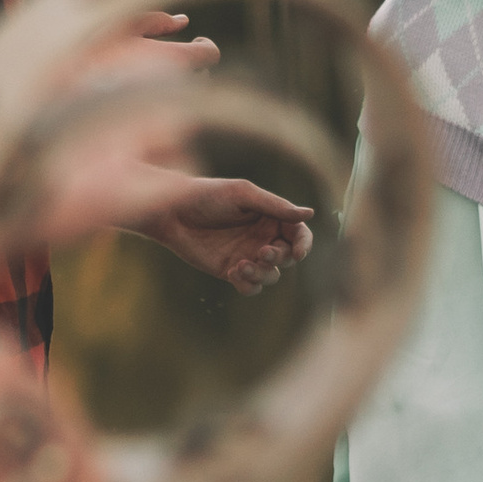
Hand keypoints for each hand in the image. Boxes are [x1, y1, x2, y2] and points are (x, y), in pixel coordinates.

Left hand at [129, 170, 315, 292]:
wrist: (173, 212)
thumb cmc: (207, 195)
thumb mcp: (242, 194)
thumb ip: (275, 206)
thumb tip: (310, 213)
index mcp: (270, 217)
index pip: (298, 234)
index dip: (303, 244)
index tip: (297, 252)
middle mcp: (263, 237)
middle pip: (287, 257)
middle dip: (279, 258)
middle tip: (262, 252)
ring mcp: (248, 256)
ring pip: (271, 276)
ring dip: (263, 274)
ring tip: (242, 265)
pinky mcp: (231, 271)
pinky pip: (251, 286)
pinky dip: (248, 284)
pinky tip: (233, 271)